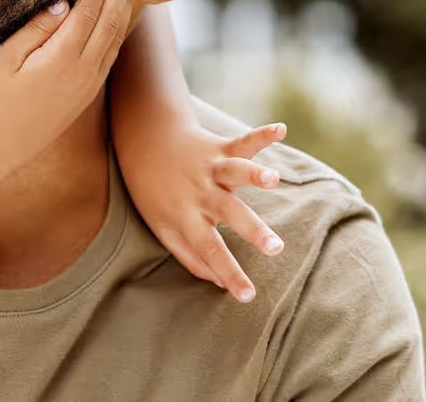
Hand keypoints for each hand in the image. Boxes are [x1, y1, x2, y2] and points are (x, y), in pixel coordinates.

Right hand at [0, 0, 141, 159]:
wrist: (0, 144)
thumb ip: (36, 28)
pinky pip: (111, 54)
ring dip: (126, 8)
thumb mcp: (6, 58)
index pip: (90, 12)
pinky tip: (121, 16)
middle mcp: (84, 71)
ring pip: (116, 38)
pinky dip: (120, 30)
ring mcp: (90, 83)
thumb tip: (64, 3)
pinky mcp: (89, 92)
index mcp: (62, 58)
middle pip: (111, 21)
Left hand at [123, 122, 289, 301]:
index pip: (209, 251)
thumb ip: (190, 257)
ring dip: (254, 174)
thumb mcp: (162, 228)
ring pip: (235, 172)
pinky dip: (262, 136)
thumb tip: (219, 284)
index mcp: (187, 216)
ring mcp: (210, 168)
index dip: (229, 274)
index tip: (249, 296)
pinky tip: (281, 130)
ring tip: (273, 179)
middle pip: (229, 213)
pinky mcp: (219, 148)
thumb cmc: (154, 192)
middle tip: (275, 248)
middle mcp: (200, 193)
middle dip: (253, 230)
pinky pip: (242, 142)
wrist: (144, 141)